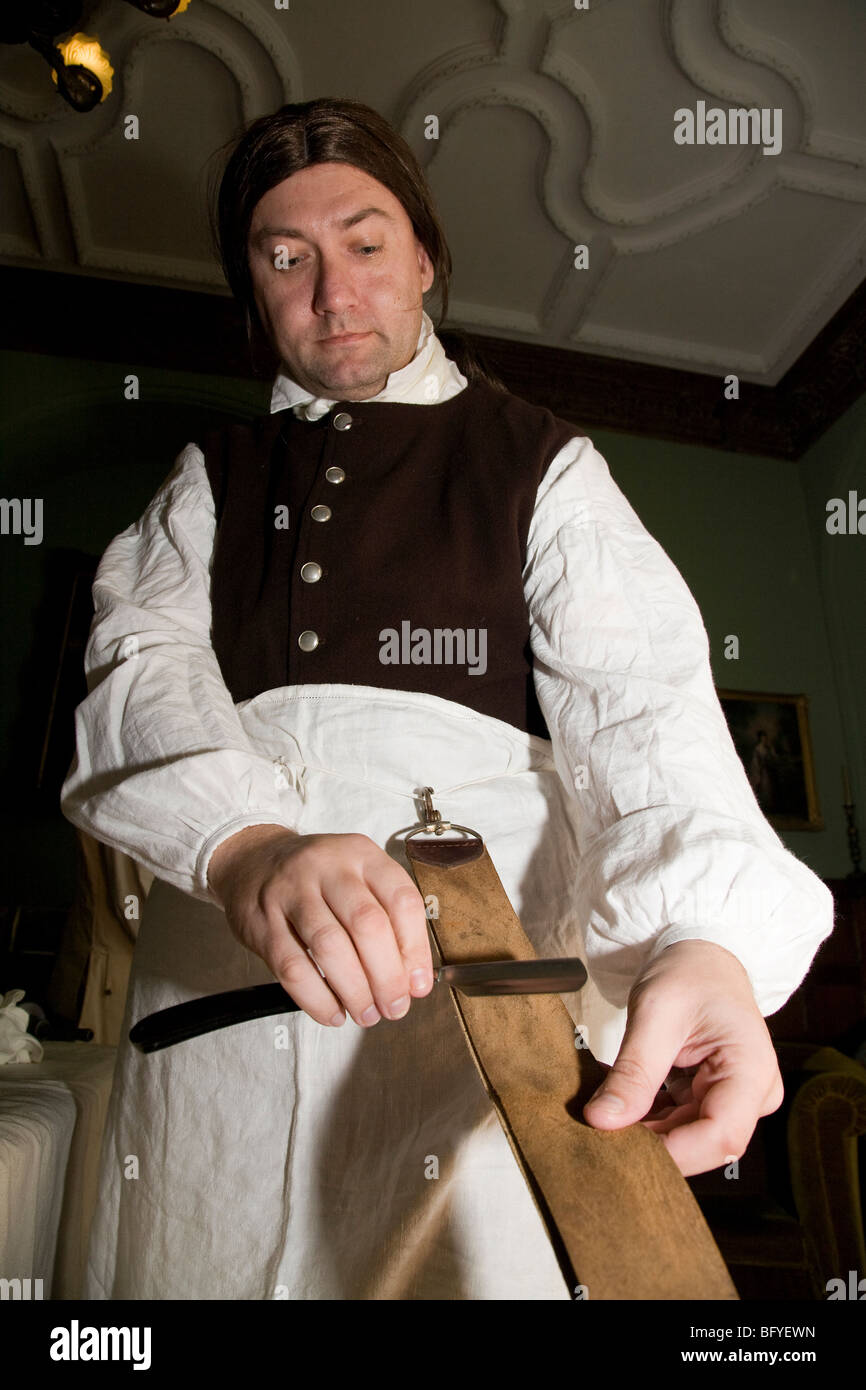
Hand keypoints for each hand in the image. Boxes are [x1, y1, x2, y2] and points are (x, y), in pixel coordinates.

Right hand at [207, 825, 433, 1028]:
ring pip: (329, 946)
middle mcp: (328, 867)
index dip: (415, 949)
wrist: (252, 861)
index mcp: (362, 855)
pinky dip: (317, 998)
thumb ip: (387, 921)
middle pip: (367, 924)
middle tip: (394, 1006)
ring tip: (366, 1014)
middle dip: (387, 976)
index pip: (401, 900)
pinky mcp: (263, 922)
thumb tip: (412, 980)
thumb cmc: (318, 879)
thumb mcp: (358, 878)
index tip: (418, 985)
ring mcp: (292, 892)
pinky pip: (292, 966)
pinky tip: (332, 1013)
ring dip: (354, 990)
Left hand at [581, 939, 783, 1175]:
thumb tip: (602, 1121)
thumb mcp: (655, 1015)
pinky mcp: (715, 1098)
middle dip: (651, 1142)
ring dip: (644, 1129)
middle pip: (703, 1143)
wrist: (700, 955)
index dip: (671, 1151)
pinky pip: (680, 1122)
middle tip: (600, 1128)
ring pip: (687, 1137)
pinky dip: (646, 1115)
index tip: (620, 1147)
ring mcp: (736, 1099)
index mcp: (751, 1069)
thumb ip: (632, 1072)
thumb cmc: (689, 973)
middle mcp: (753, 1093)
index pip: (719, 1135)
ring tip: (605, 1104)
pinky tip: (619, 1098)